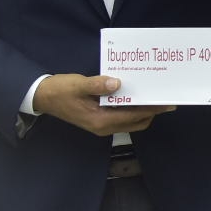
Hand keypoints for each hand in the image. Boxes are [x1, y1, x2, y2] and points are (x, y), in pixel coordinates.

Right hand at [32, 73, 174, 135]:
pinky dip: (132, 107)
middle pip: (137, 121)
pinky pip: (123, 115)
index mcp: (101, 121)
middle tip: (165, 96)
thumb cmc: (60, 91)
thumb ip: (97, 85)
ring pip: (131, 119)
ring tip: (154, 94)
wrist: (42, 97)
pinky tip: (136, 93)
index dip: (152, 109)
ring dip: (143, 109)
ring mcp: (103, 124)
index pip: (134, 116)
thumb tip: (117, 83)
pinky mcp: (100, 118)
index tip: (167, 102)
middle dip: (152, 111)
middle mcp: (104, 126)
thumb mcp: (78, 85)